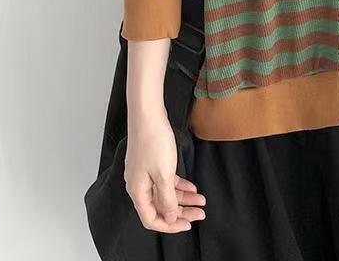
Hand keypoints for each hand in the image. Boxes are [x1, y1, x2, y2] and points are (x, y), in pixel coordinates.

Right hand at [124, 106, 205, 232]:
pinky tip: (192, 186)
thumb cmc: (153, 141)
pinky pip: (165, 180)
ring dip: (183, 198)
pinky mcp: (152, 162)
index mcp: (137, 191)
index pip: (151, 219)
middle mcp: (138, 184)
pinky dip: (179, 185)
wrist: (148, 114)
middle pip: (160, 207)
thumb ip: (167, 199)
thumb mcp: (164, 174)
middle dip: (181, 212)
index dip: (170, 225)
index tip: (188, 224)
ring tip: (201, 199)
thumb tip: (169, 218)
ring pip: (165, 193)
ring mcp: (145, 172)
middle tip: (200, 213)